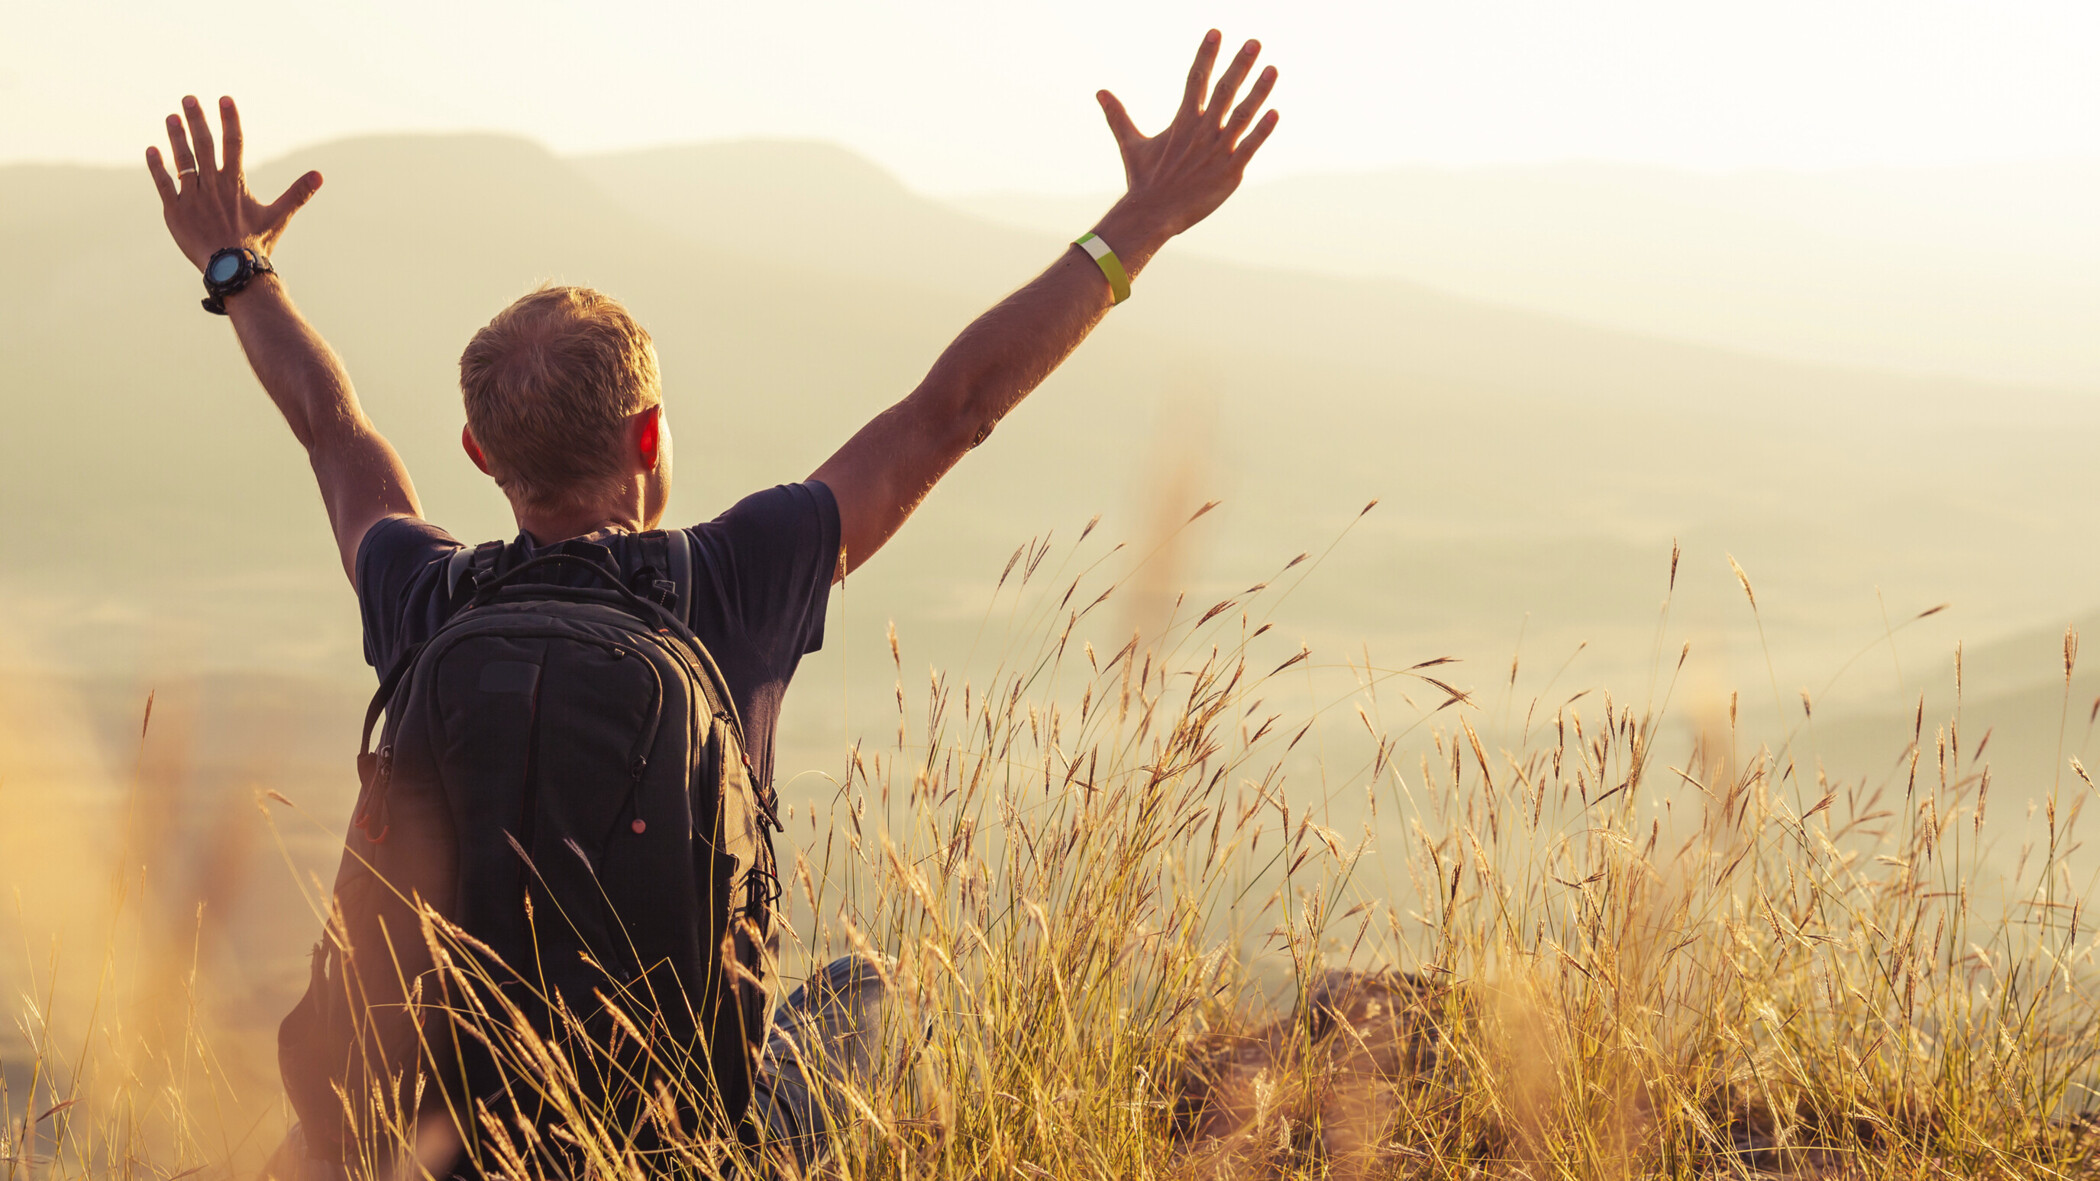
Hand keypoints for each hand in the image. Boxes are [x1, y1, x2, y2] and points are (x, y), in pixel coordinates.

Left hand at [146, 96, 321, 271]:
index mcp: (236, 183)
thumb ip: (297, 193)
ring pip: (183, 160)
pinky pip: (163, 184)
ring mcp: (192, 197)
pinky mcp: (175, 211)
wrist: (232, 269)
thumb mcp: (279, 216)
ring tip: (171, 117)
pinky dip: (157, 166)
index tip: (224, 99)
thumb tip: (320, 175)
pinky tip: (152, 149)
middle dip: (197, 120)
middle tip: (189, 98)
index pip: (234, 143)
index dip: (230, 120)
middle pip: (204, 145)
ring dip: (176, 137)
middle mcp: (213, 185)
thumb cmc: (256, 243)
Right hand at [1097, 31, 1279, 238]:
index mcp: (1182, 122)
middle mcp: (1201, 131)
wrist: (1151, 215)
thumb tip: (1100, 91)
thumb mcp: (1130, 144)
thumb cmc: (1143, 180)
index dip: (1206, 54)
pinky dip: (1262, 131)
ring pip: (1242, 115)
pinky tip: (1275, 112)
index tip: (1216, 31)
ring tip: (1272, 69)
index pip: (1195, 79)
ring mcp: (1217, 151)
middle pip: (1224, 91)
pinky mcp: (1229, 172)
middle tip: (1255, 42)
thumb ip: (1118, 115)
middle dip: (1240, 65)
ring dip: (1258, 91)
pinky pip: (1249, 147)